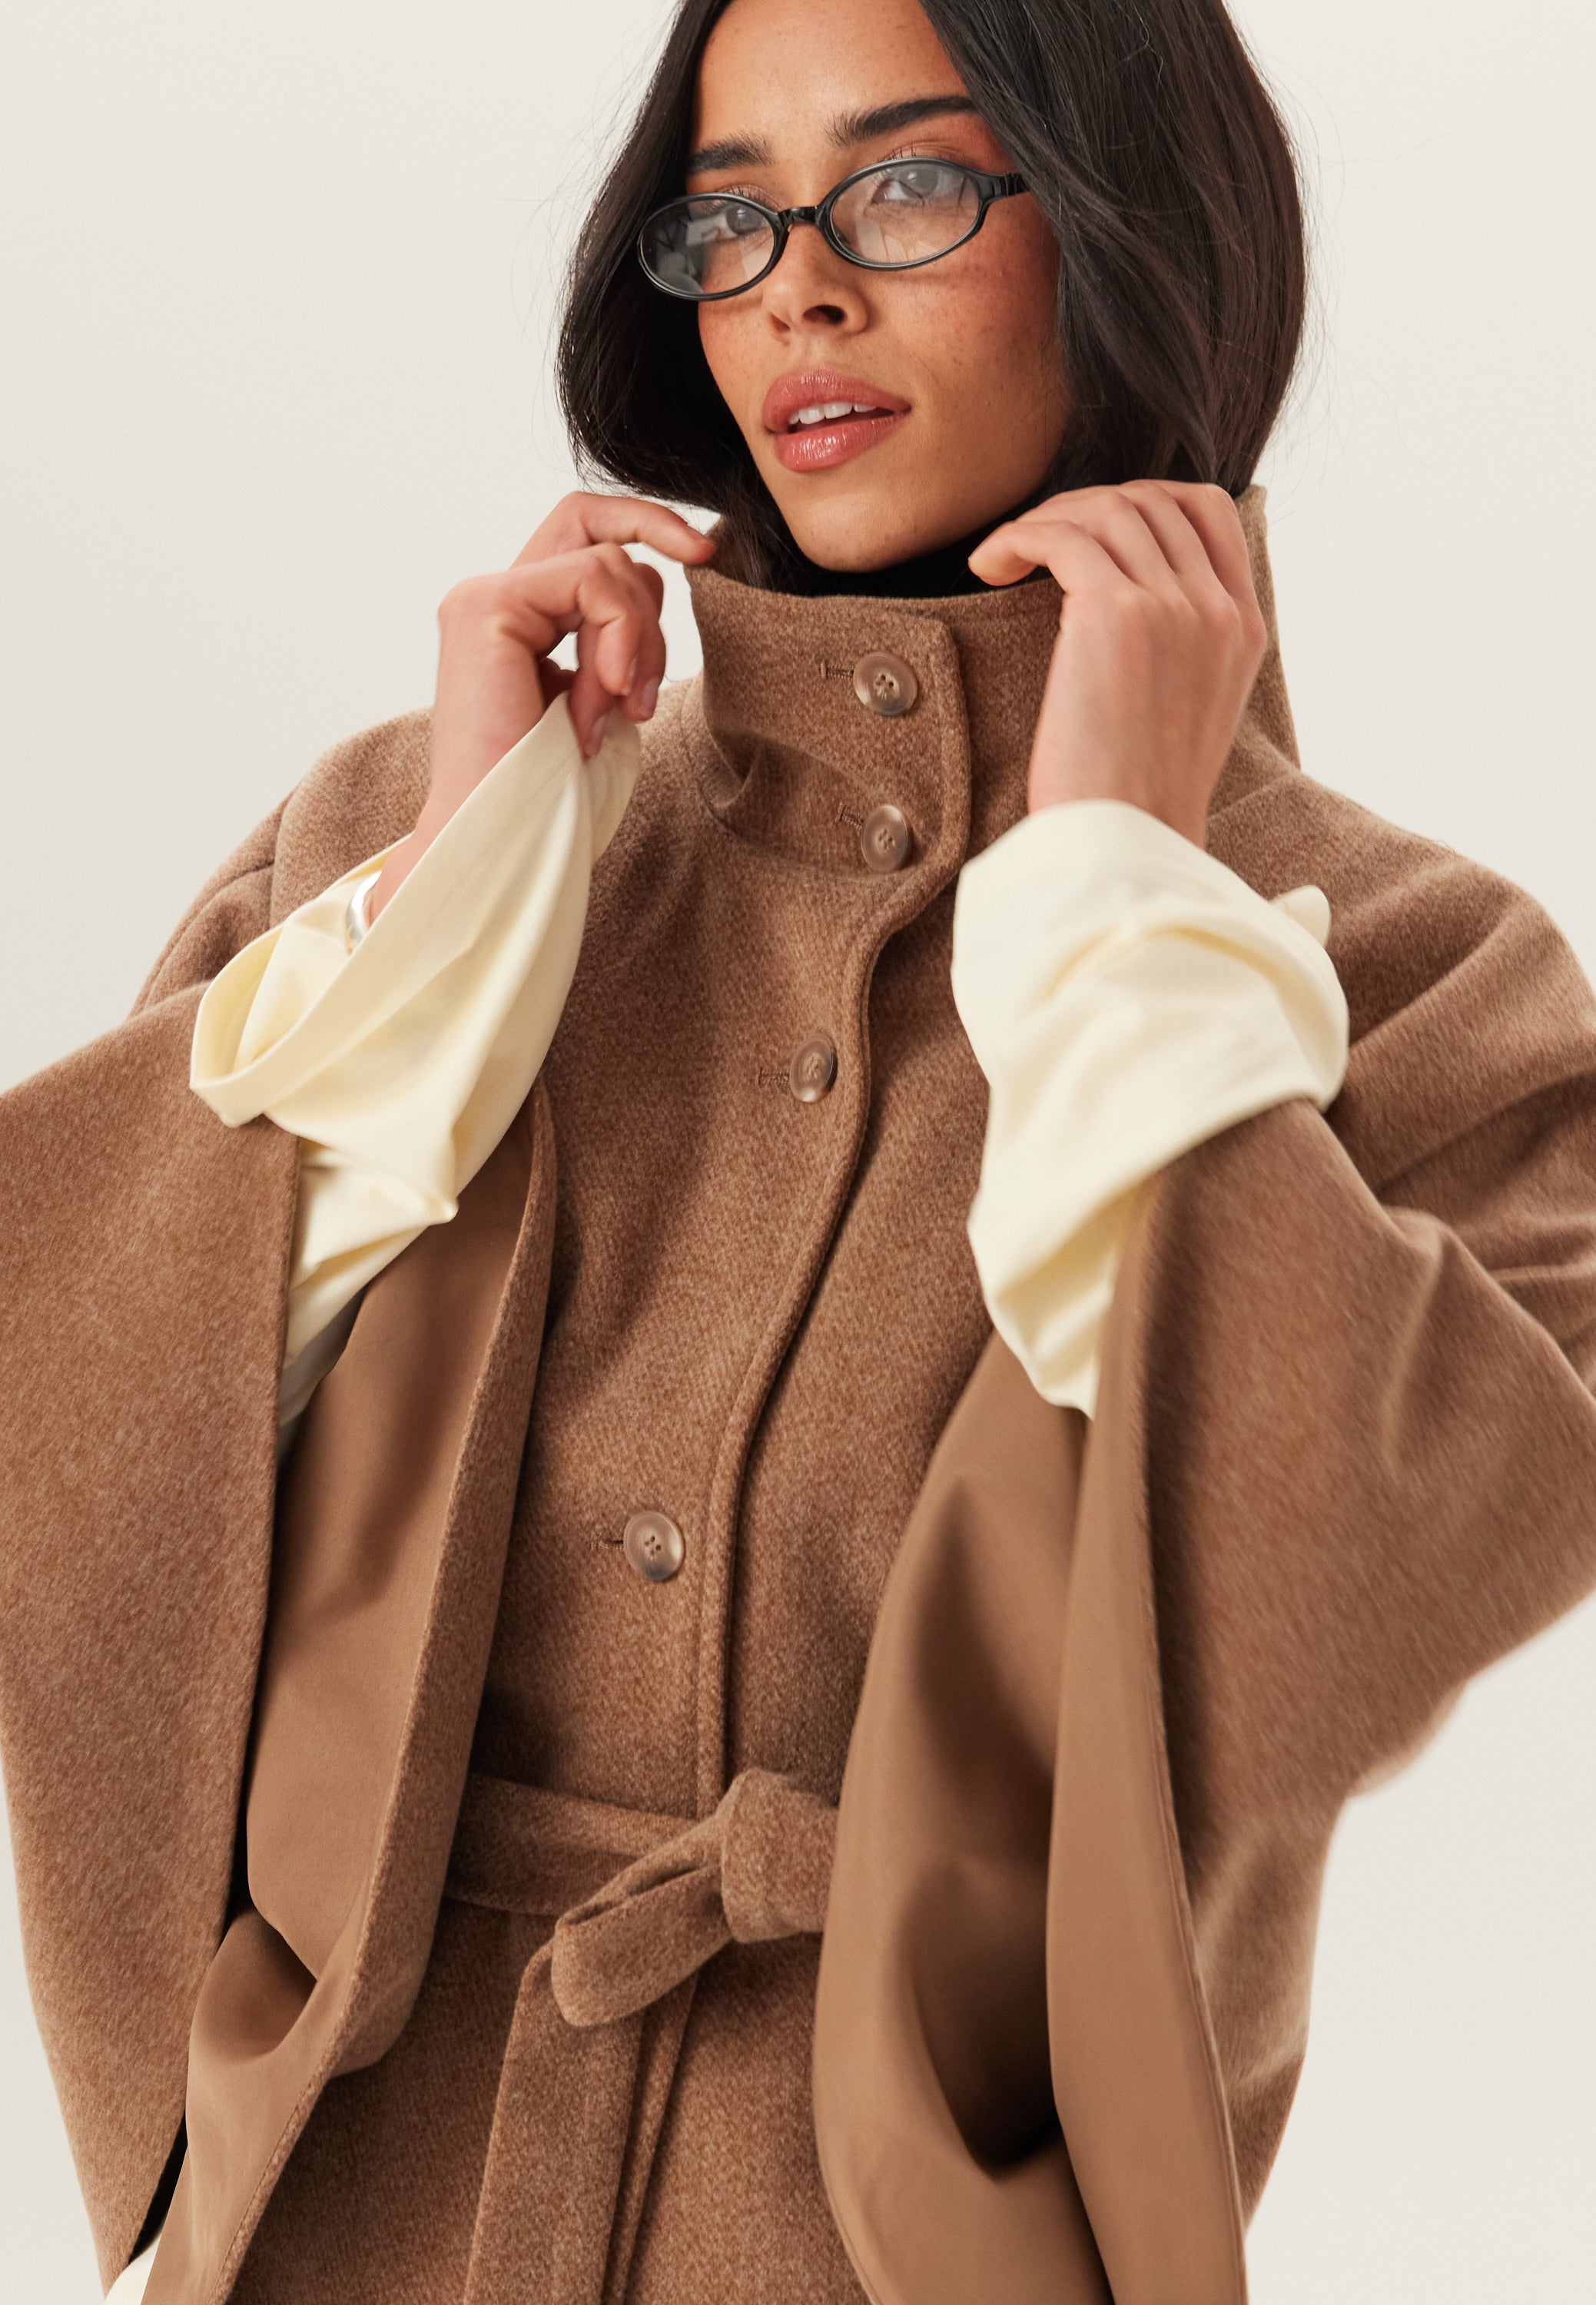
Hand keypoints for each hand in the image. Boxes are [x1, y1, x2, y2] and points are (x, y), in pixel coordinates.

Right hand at [369, 495, 714, 920]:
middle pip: (602, 530)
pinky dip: (620, 644)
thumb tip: (671, 573)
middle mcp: (496, 597)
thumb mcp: (606, 701)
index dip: (649, 525)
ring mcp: (486, 597)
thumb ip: (623, 639)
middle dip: (655, 598)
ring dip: (638, 646)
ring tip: (615, 714)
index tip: (707, 552)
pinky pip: (592, 583)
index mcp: (521, 619)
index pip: (587, 535)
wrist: (505, 838)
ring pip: (610, 563)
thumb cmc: (552, 792)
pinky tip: (602, 703)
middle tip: (647, 693)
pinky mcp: (488, 606)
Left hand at [967, 480, 1266, 844]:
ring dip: (1043, 522)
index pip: (1210, 510)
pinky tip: (989, 568)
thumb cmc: (1136, 796)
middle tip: (1035, 543)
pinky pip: (1060, 537)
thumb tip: (1123, 595)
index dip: (1144, 499)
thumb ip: (1181, 644)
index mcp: (1244, 628)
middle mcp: (1217, 608)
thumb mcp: (1189, 709)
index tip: (1092, 528)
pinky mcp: (1116, 614)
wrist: (1126, 842)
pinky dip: (1016, 539)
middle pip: (1150, 501)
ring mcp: (1173, 606)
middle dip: (1081, 508)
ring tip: (1004, 558)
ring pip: (1104, 510)